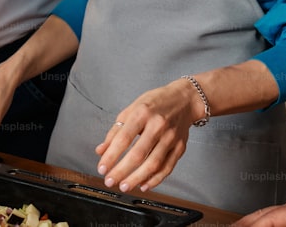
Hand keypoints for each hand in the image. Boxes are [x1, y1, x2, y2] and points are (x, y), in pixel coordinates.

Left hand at [95, 79, 197, 193]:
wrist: (184, 100)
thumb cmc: (156, 103)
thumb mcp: (132, 109)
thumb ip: (116, 130)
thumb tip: (101, 150)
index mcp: (142, 113)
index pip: (123, 139)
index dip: (111, 156)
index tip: (102, 167)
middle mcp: (158, 125)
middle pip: (138, 154)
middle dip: (122, 171)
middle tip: (110, 180)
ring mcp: (171, 138)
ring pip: (153, 164)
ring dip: (137, 178)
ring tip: (124, 186)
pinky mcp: (180, 147)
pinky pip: (167, 168)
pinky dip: (155, 179)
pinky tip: (144, 185)